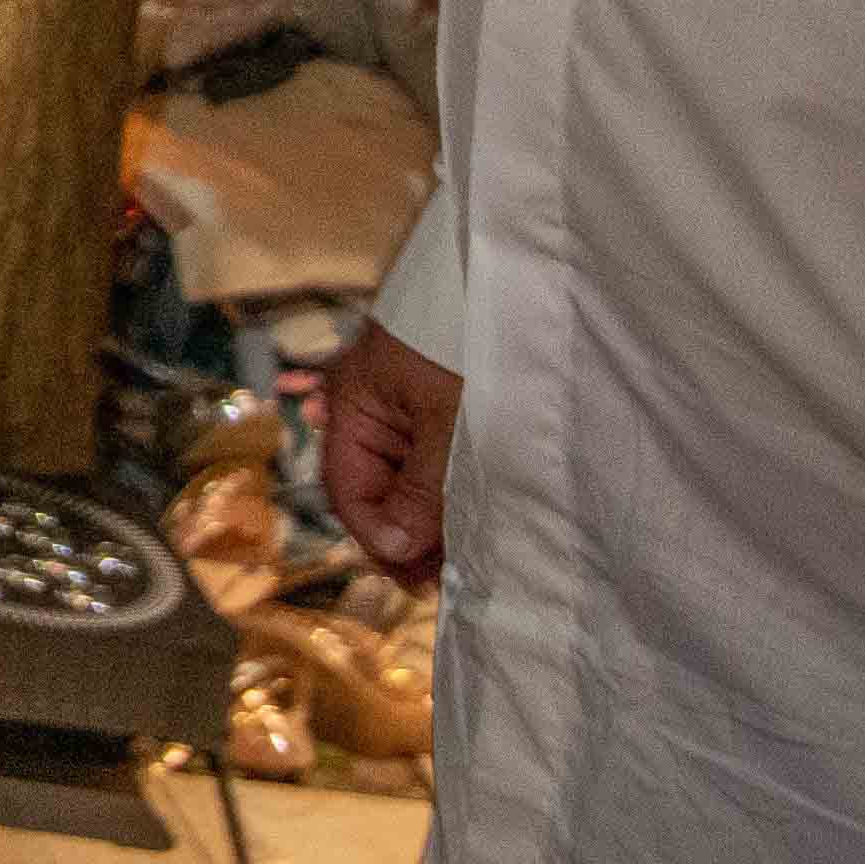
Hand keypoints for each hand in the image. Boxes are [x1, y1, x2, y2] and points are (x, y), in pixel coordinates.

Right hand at [323, 314, 462, 579]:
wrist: (516, 287)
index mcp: (353, 406)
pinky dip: (440, 492)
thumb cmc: (471, 349)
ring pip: (400, 478)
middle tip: (448, 574)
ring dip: (424, 515)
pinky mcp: (433, 407)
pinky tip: (463, 517)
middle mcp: (367, 409)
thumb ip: (421, 492)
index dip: (378, 537)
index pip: (347, 490)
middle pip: (372, 487)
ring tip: (463, 551)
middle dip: (403, 532)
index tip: (422, 576)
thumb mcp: (450, 426)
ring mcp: (400, 408)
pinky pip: (424, 461)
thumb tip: (392, 552)